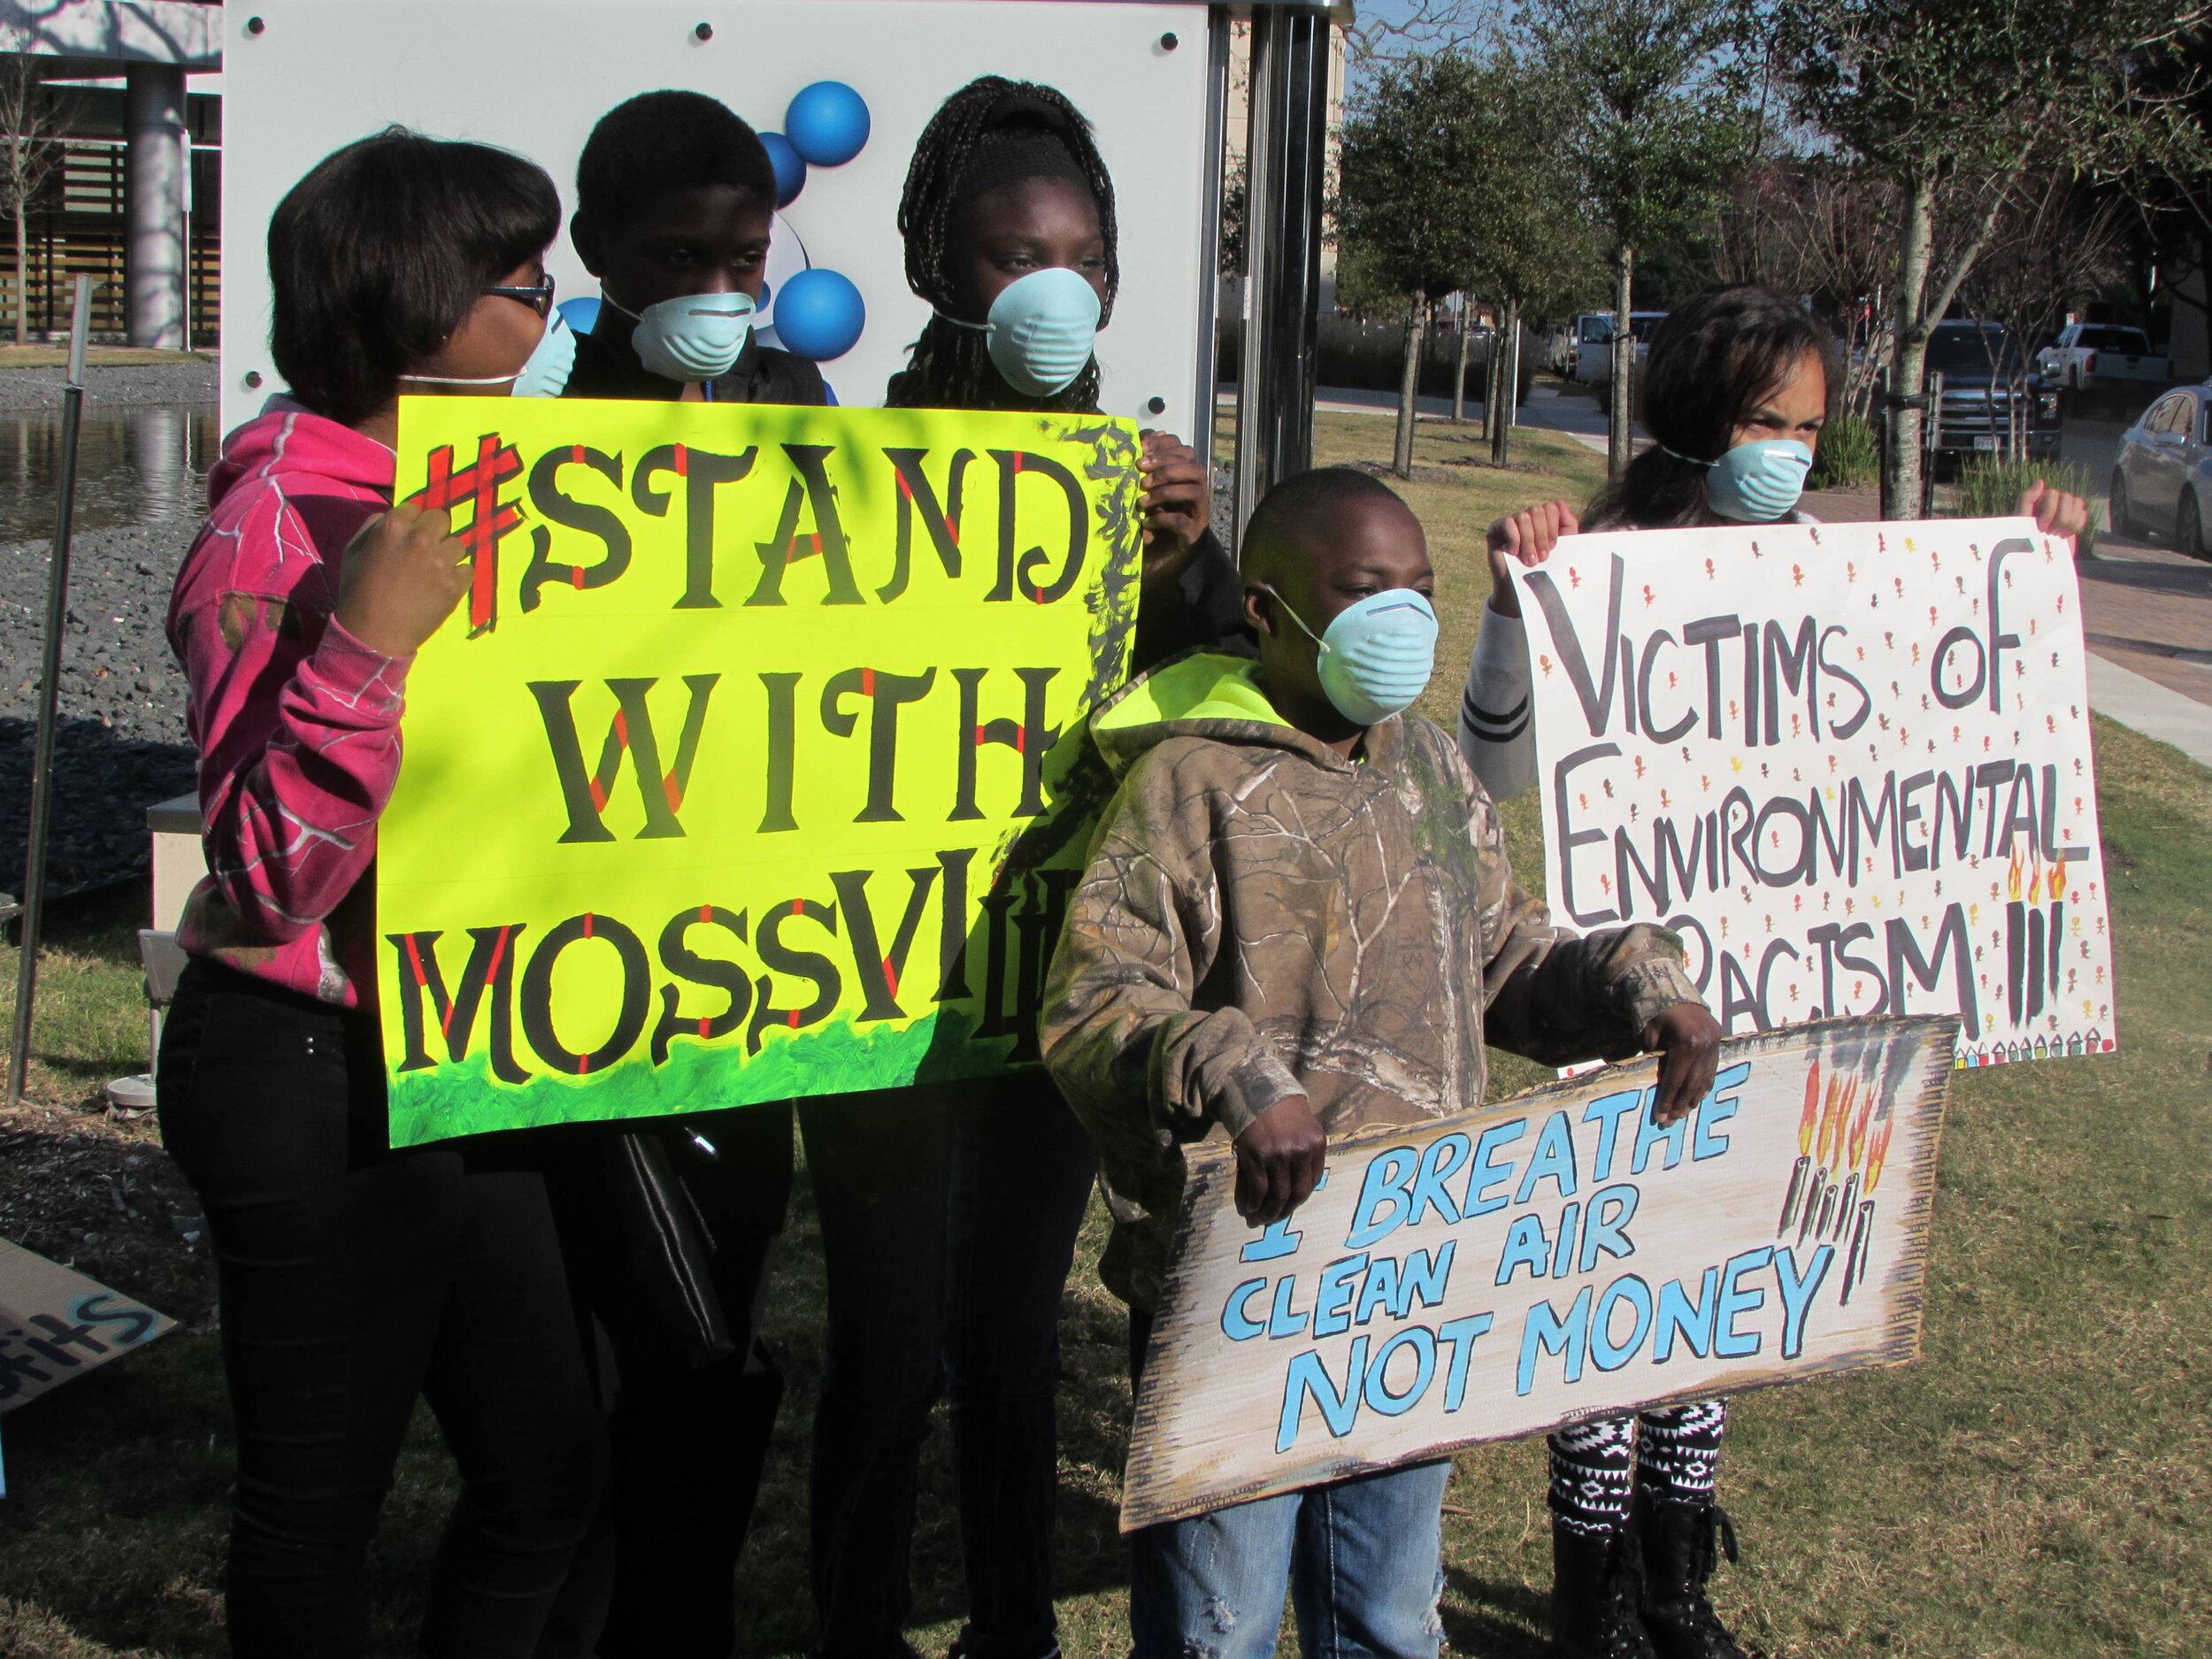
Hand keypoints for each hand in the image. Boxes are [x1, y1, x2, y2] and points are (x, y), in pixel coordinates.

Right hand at [333, 502, 469, 657]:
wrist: (373, 633)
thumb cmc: (358, 592)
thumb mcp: (353, 550)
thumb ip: (374, 526)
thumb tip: (396, 516)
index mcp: (393, 527)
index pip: (414, 508)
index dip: (410, 522)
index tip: (407, 537)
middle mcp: (420, 539)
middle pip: (441, 519)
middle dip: (433, 532)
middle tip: (425, 550)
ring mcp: (440, 561)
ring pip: (457, 544)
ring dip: (447, 555)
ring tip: (433, 572)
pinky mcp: (455, 584)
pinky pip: (467, 569)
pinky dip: (457, 577)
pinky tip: (442, 586)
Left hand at [1139, 429, 1211, 583]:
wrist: (1151, 566)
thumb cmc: (1147, 526)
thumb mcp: (1142, 493)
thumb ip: (1145, 469)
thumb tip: (1144, 439)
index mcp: (1186, 480)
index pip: (1186, 452)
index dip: (1166, 446)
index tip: (1141, 449)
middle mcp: (1198, 495)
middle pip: (1195, 468)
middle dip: (1166, 467)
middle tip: (1141, 472)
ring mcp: (1199, 517)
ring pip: (1195, 490)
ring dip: (1166, 491)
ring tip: (1142, 500)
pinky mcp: (1194, 538)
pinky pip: (1183, 522)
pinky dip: (1163, 519)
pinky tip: (1146, 523)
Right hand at [1232, 1094, 1325, 1226]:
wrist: (1257, 1090)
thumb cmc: (1281, 1111)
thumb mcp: (1305, 1128)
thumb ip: (1305, 1155)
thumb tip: (1295, 1189)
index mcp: (1316, 1145)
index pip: (1312, 1182)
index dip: (1299, 1198)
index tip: (1289, 1206)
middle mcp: (1299, 1152)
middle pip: (1296, 1193)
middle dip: (1284, 1211)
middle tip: (1273, 1220)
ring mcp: (1278, 1156)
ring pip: (1277, 1195)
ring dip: (1269, 1212)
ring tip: (1260, 1219)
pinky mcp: (1256, 1157)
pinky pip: (1258, 1189)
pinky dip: (1254, 1203)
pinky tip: (1250, 1208)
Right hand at [1485, 500, 1577, 617]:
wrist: (1524, 589)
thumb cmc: (1545, 569)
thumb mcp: (1564, 547)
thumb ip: (1567, 524)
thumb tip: (1559, 502)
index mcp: (1543, 519)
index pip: (1551, 507)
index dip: (1553, 527)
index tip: (1554, 547)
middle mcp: (1527, 517)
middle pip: (1537, 510)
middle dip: (1542, 536)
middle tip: (1543, 557)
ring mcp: (1511, 521)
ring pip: (1523, 517)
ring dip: (1529, 541)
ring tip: (1530, 561)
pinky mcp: (1495, 528)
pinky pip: (1508, 523)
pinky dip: (1514, 539)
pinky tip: (1513, 552)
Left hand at [1641, 1002, 1721, 1126]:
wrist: (1673, 991)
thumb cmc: (1655, 1016)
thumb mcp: (1649, 1037)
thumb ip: (1656, 1061)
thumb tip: (1658, 1089)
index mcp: (1687, 1042)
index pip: (1676, 1078)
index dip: (1667, 1099)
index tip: (1660, 1116)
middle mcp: (1705, 1044)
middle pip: (1692, 1082)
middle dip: (1680, 1104)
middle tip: (1670, 1121)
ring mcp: (1714, 1043)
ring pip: (1704, 1078)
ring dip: (1692, 1098)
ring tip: (1682, 1114)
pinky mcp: (1719, 1041)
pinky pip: (1711, 1069)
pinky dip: (1704, 1085)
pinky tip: (1697, 1098)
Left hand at [2015, 480, 2088, 548]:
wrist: (2036, 560)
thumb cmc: (2023, 540)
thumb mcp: (2021, 520)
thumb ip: (2026, 499)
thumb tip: (2041, 481)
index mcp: (2037, 498)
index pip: (2052, 493)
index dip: (2049, 511)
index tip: (2040, 528)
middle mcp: (2052, 500)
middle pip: (2067, 497)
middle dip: (2060, 518)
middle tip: (2049, 533)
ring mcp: (2064, 509)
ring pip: (2077, 502)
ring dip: (2068, 522)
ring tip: (2057, 535)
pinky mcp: (2073, 519)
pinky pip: (2083, 513)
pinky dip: (2075, 526)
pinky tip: (2064, 536)